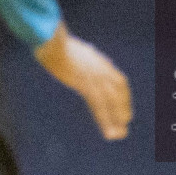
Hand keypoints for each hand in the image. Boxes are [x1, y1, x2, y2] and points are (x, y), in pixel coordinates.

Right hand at [35, 23, 132, 139]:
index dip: (124, 96)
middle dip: (123, 109)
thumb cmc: (55, 42)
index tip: (125, 107)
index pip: (119, 81)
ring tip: (118, 135)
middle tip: (125, 124)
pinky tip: (108, 131)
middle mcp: (101, 69)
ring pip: (110, 102)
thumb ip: (81, 54)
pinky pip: (99, 106)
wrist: (50, 40)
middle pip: (118, 92)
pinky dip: (105, 120)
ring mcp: (94, 76)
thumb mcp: (74, 48)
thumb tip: (79, 53)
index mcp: (99, 61)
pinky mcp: (84, 84)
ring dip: (115, 119)